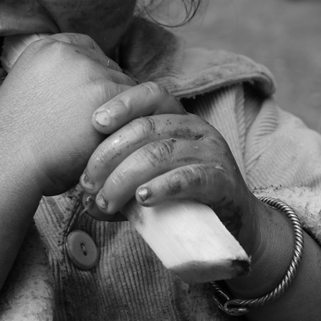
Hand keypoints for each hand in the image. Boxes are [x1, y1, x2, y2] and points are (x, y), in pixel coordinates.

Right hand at [0, 34, 134, 195]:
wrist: (7, 164)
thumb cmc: (14, 144)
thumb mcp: (29, 93)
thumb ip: (57, 81)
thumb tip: (87, 90)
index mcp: (45, 48)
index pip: (86, 48)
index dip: (92, 74)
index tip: (88, 98)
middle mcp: (68, 52)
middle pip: (109, 68)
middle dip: (106, 95)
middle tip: (92, 127)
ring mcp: (88, 69)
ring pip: (125, 88)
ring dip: (119, 113)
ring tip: (96, 139)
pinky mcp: (106, 92)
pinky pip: (136, 106)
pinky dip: (128, 126)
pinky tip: (108, 144)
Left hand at [80, 82, 264, 255]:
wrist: (234, 225)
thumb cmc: (184, 200)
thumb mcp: (148, 184)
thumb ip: (120, 183)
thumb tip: (85, 197)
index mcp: (178, 119)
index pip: (151, 95)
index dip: (122, 103)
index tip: (95, 122)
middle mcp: (196, 129)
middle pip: (147, 128)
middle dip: (110, 154)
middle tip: (88, 183)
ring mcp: (212, 153)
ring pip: (161, 153)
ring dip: (125, 177)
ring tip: (107, 200)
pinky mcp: (223, 182)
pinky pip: (190, 178)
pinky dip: (162, 186)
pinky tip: (142, 198)